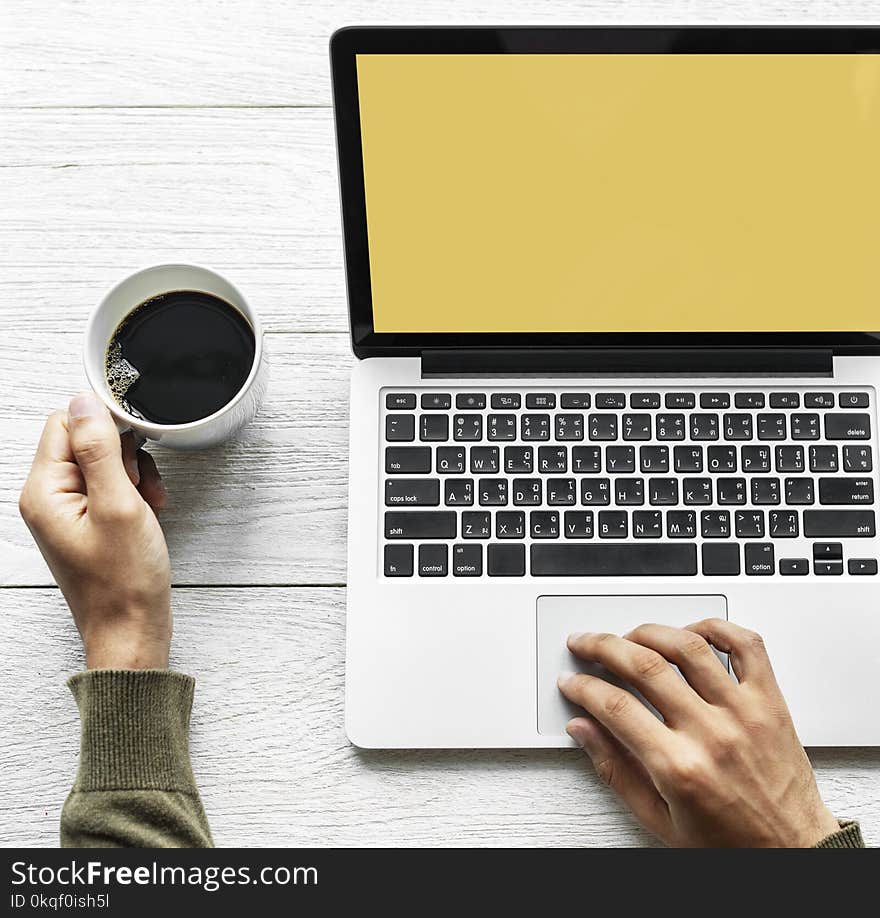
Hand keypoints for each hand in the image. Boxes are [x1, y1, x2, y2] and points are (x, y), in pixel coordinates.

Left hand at [19, 393, 170, 668]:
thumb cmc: (125, 581)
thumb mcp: (118, 505)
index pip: (66, 424)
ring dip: (134, 473)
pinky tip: (149, 510)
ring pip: (103, 462)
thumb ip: (99, 450)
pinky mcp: (88, 522)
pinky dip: (135, 491)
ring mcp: (68, 512)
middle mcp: (48, 498)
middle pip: (84, 441)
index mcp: (44, 492)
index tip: (137, 441)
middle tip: (141, 484)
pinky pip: (110, 486)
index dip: (105, 425)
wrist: (132, 630)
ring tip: (148, 501)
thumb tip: (84, 401)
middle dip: (124, 454)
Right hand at [558, 620, 838, 846]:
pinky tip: (690, 631)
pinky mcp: (770, 702)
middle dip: (602, 646)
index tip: (571, 681)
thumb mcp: (659, 820)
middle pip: (644, 666)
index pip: (615, 706)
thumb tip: (583, 730)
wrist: (795, 853)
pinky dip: (716, 627)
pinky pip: (746, 646)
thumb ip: (615, 770)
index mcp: (680, 768)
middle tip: (585, 644)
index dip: (583, 687)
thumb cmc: (731, 843)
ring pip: (688, 646)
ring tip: (629, 636)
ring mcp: (744, 712)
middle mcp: (712, 733)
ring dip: (649, 631)